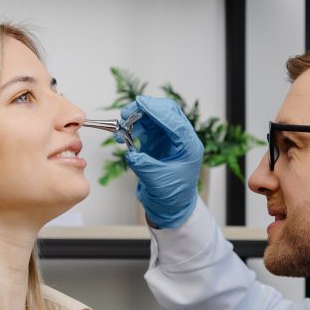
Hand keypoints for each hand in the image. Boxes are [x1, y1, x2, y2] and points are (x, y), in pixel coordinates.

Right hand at [120, 95, 202, 227]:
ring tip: (121, 126)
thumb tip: (130, 154)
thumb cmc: (171, 195)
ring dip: (136, 117)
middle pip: (165, 112)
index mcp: (189, 146)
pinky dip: (133, 127)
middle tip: (126, 114)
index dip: (157, 110)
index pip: (175, 121)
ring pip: (154, 117)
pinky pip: (146, 126)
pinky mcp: (158, 141)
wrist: (170, 206)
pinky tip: (122, 135)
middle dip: (145, 109)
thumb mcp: (157, 181)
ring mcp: (169, 138)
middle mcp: (181, 138)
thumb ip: (144, 166)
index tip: (140, 103)